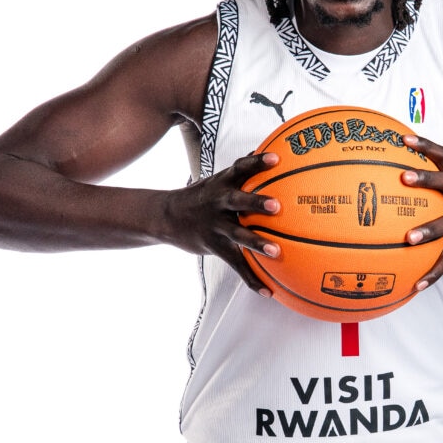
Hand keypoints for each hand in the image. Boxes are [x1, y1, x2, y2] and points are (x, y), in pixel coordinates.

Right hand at [162, 152, 281, 293]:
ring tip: (276, 252)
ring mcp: (215, 225)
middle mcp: (218, 202)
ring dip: (256, 243)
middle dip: (256, 202)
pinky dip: (251, 278)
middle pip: (238, 201)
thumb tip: (271, 151)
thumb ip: (242, 170)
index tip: (276, 158)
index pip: (241, 168)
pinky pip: (235, 264)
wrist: (165, 216)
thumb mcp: (216, 180)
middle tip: (277, 206)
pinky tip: (268, 291)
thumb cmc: (201, 196)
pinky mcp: (213, 246)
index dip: (257, 162)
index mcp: (222, 183)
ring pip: (237, 235)